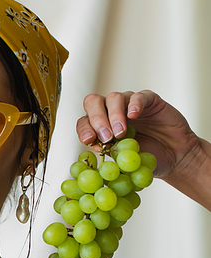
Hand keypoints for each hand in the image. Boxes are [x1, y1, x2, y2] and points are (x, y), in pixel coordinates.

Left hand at [76, 90, 199, 180]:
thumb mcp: (123, 161)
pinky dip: (134, 104)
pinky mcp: (149, 100)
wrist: (173, 157)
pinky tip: (133, 115)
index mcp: (102, 126)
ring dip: (114, 115)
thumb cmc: (146, 159)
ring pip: (114, 98)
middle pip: (94, 102)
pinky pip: (138, 96)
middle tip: (106, 136)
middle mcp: (112, 112)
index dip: (84, 129)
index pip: (84, 121)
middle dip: (96, 119)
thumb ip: (109, 154)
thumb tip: (93, 151)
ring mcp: (129, 104)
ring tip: (121, 133)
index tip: (89, 141)